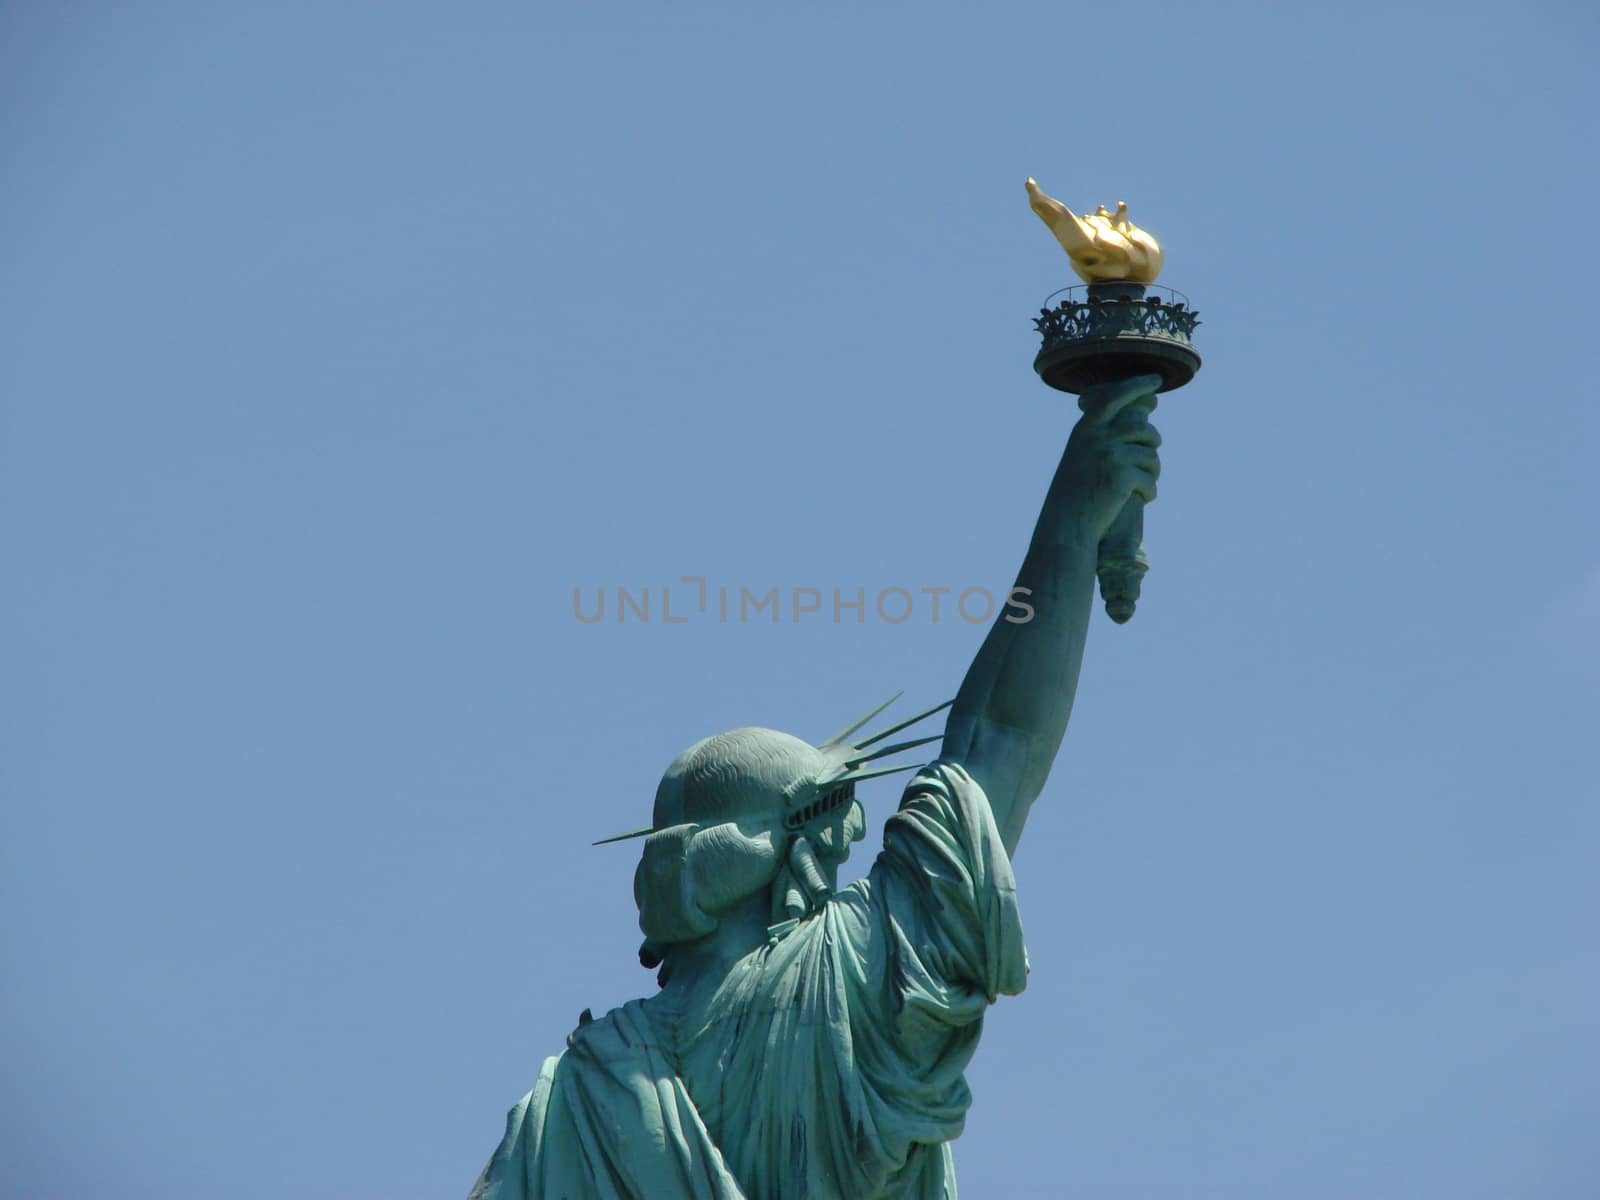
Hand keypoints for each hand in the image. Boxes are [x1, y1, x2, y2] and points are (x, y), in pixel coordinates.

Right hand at [1059, 374, 1162, 544]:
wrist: (1065, 527)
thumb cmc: (1072, 498)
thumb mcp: (1079, 460)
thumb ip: (1100, 440)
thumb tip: (1137, 423)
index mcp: (1084, 430)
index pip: (1114, 396)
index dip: (1137, 385)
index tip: (1155, 380)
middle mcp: (1097, 437)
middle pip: (1143, 428)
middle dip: (1152, 443)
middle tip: (1149, 462)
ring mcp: (1110, 455)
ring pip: (1151, 455)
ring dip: (1152, 471)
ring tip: (1143, 485)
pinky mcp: (1123, 475)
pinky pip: (1151, 479)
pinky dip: (1150, 492)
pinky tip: (1141, 500)